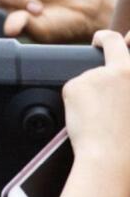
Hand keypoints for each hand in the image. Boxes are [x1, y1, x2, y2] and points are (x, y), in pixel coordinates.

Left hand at [63, 31, 129, 169]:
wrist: (110, 156)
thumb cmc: (128, 140)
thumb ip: (126, 83)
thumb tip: (122, 61)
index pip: (122, 44)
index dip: (115, 40)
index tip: (111, 39)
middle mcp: (121, 69)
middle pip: (107, 45)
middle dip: (103, 41)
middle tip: (97, 45)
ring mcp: (96, 75)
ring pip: (88, 80)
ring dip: (90, 93)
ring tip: (100, 118)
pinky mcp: (74, 84)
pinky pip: (72, 90)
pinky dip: (75, 103)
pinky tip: (86, 119)